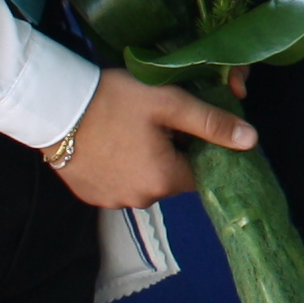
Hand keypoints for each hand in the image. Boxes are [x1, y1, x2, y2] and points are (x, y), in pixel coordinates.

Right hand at [54, 67, 253, 208]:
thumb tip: (251, 141)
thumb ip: (211, 123)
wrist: (53, 106)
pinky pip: (118, 184)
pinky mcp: (90, 197)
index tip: (187, 126)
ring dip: (145, 161)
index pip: (201, 172)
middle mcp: (141, 200)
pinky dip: (120, 168)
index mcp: (165, 180)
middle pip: (173, 178)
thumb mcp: (168, 103)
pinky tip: (108, 143)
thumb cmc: (114, 100)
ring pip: (145, 181)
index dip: (200, 148)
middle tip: (153, 121)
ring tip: (128, 130)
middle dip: (171, 153)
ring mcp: (113, 202)